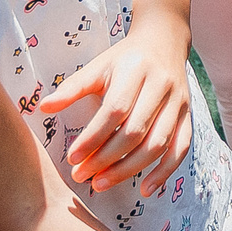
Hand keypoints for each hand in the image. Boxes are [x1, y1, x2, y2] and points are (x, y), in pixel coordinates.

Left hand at [41, 23, 194, 197]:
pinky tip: (146, 189)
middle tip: (82, 176)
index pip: (115, 110)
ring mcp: (178, 101)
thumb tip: (44, 107)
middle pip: (135, 131)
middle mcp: (161, 85)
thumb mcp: (98, 66)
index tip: (72, 157)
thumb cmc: (125, 58)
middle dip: (106, 158)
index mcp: (136, 70)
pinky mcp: (187, 115)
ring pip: (157, 143)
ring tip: (101, 183)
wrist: (164, 41)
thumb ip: (73, 87)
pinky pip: (180, 148)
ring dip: (129, 169)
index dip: (93, 137)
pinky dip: (165, 171)